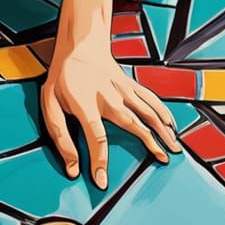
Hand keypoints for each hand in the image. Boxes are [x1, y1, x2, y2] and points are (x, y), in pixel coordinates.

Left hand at [40, 36, 181, 188]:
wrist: (79, 44)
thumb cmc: (63, 76)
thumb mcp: (50, 103)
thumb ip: (60, 136)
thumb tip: (72, 168)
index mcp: (86, 104)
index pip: (96, 137)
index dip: (99, 161)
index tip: (102, 181)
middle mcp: (108, 97)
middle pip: (133, 122)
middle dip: (149, 142)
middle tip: (163, 160)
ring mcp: (121, 88)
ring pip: (146, 110)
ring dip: (161, 128)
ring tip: (174, 147)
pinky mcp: (129, 83)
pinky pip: (148, 97)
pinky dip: (162, 110)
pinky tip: (171, 124)